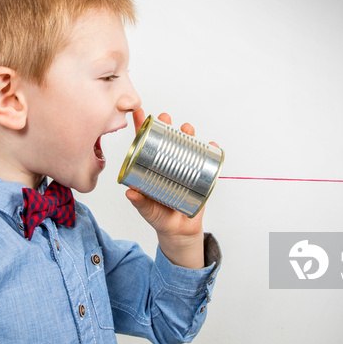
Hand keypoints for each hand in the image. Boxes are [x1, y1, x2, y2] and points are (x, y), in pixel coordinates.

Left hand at [125, 108, 217, 268]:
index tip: (138, 111)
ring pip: (186, 146)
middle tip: (166, 118)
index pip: (144, 145)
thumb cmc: (159, 218)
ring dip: (187, 134)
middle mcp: (167, 164)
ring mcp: (183, 168)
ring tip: (187, 129)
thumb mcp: (148, 210)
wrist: (180, 232)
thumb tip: (130, 193)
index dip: (141, 128)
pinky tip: (212, 145)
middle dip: (166, 126)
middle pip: (166, 140)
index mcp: (150, 169)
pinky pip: (206, 161)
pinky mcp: (199, 176)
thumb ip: (140, 203)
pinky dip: (211, 151)